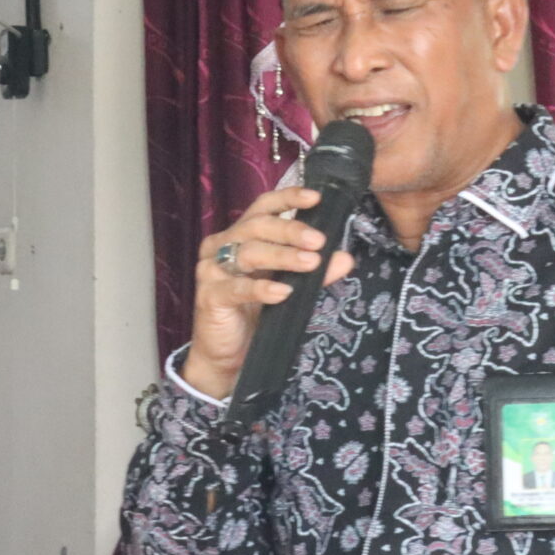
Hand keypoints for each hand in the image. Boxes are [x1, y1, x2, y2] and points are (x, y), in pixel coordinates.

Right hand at [182, 186, 356, 400]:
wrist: (228, 356)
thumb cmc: (256, 314)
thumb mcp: (289, 286)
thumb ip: (314, 270)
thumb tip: (345, 258)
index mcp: (239, 236)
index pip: (263, 207)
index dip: (287, 198)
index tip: (316, 198)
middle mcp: (221, 246)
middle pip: (256, 226)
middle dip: (290, 230)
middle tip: (318, 241)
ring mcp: (212, 271)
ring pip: (248, 253)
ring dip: (282, 256)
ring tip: (310, 263)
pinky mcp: (209, 297)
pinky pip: (237, 288)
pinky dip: (262, 289)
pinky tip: (283, 292)